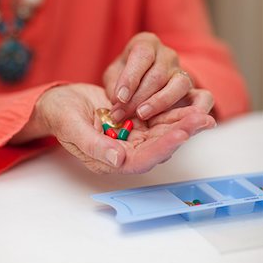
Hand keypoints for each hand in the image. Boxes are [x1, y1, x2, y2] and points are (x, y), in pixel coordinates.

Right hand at [11, 83, 215, 173]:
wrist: (59, 102)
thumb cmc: (60, 115)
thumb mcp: (72, 128)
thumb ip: (94, 145)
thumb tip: (118, 160)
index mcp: (108, 160)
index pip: (141, 160)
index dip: (162, 148)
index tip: (180, 133)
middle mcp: (124, 152)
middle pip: (158, 147)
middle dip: (180, 133)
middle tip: (202, 119)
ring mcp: (131, 137)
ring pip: (161, 133)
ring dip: (182, 123)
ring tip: (203, 113)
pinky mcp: (135, 123)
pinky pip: (158, 120)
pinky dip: (173, 113)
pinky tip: (190, 105)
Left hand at [103, 32, 213, 121]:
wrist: (142, 84)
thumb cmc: (125, 78)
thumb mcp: (113, 76)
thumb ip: (115, 86)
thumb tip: (118, 102)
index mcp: (146, 43)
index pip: (142, 54)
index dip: (131, 77)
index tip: (119, 97)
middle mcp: (168, 54)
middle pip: (158, 74)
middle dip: (138, 97)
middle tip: (121, 114)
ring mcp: (183, 71)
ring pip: (179, 85)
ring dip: (159, 103)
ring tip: (142, 116)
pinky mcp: (195, 90)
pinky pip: (204, 97)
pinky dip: (198, 108)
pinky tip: (185, 120)